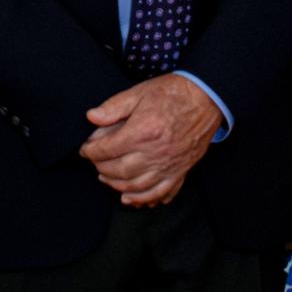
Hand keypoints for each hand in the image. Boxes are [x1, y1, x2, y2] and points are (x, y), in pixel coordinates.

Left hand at [82, 72, 220, 208]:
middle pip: (118, 171)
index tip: (84, 149)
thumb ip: (114, 107)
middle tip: (94, 162)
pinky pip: (160, 193)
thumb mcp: (139, 92)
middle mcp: (155, 153)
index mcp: (142, 132)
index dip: (90, 151)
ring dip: (117, 185)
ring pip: (136, 186)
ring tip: (106, 178)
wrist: (207, 98)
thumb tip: (91, 117)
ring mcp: (169, 165)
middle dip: (101, 168)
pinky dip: (144, 199)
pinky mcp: (181, 171)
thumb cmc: (173, 93)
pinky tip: (131, 197)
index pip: (107, 149)